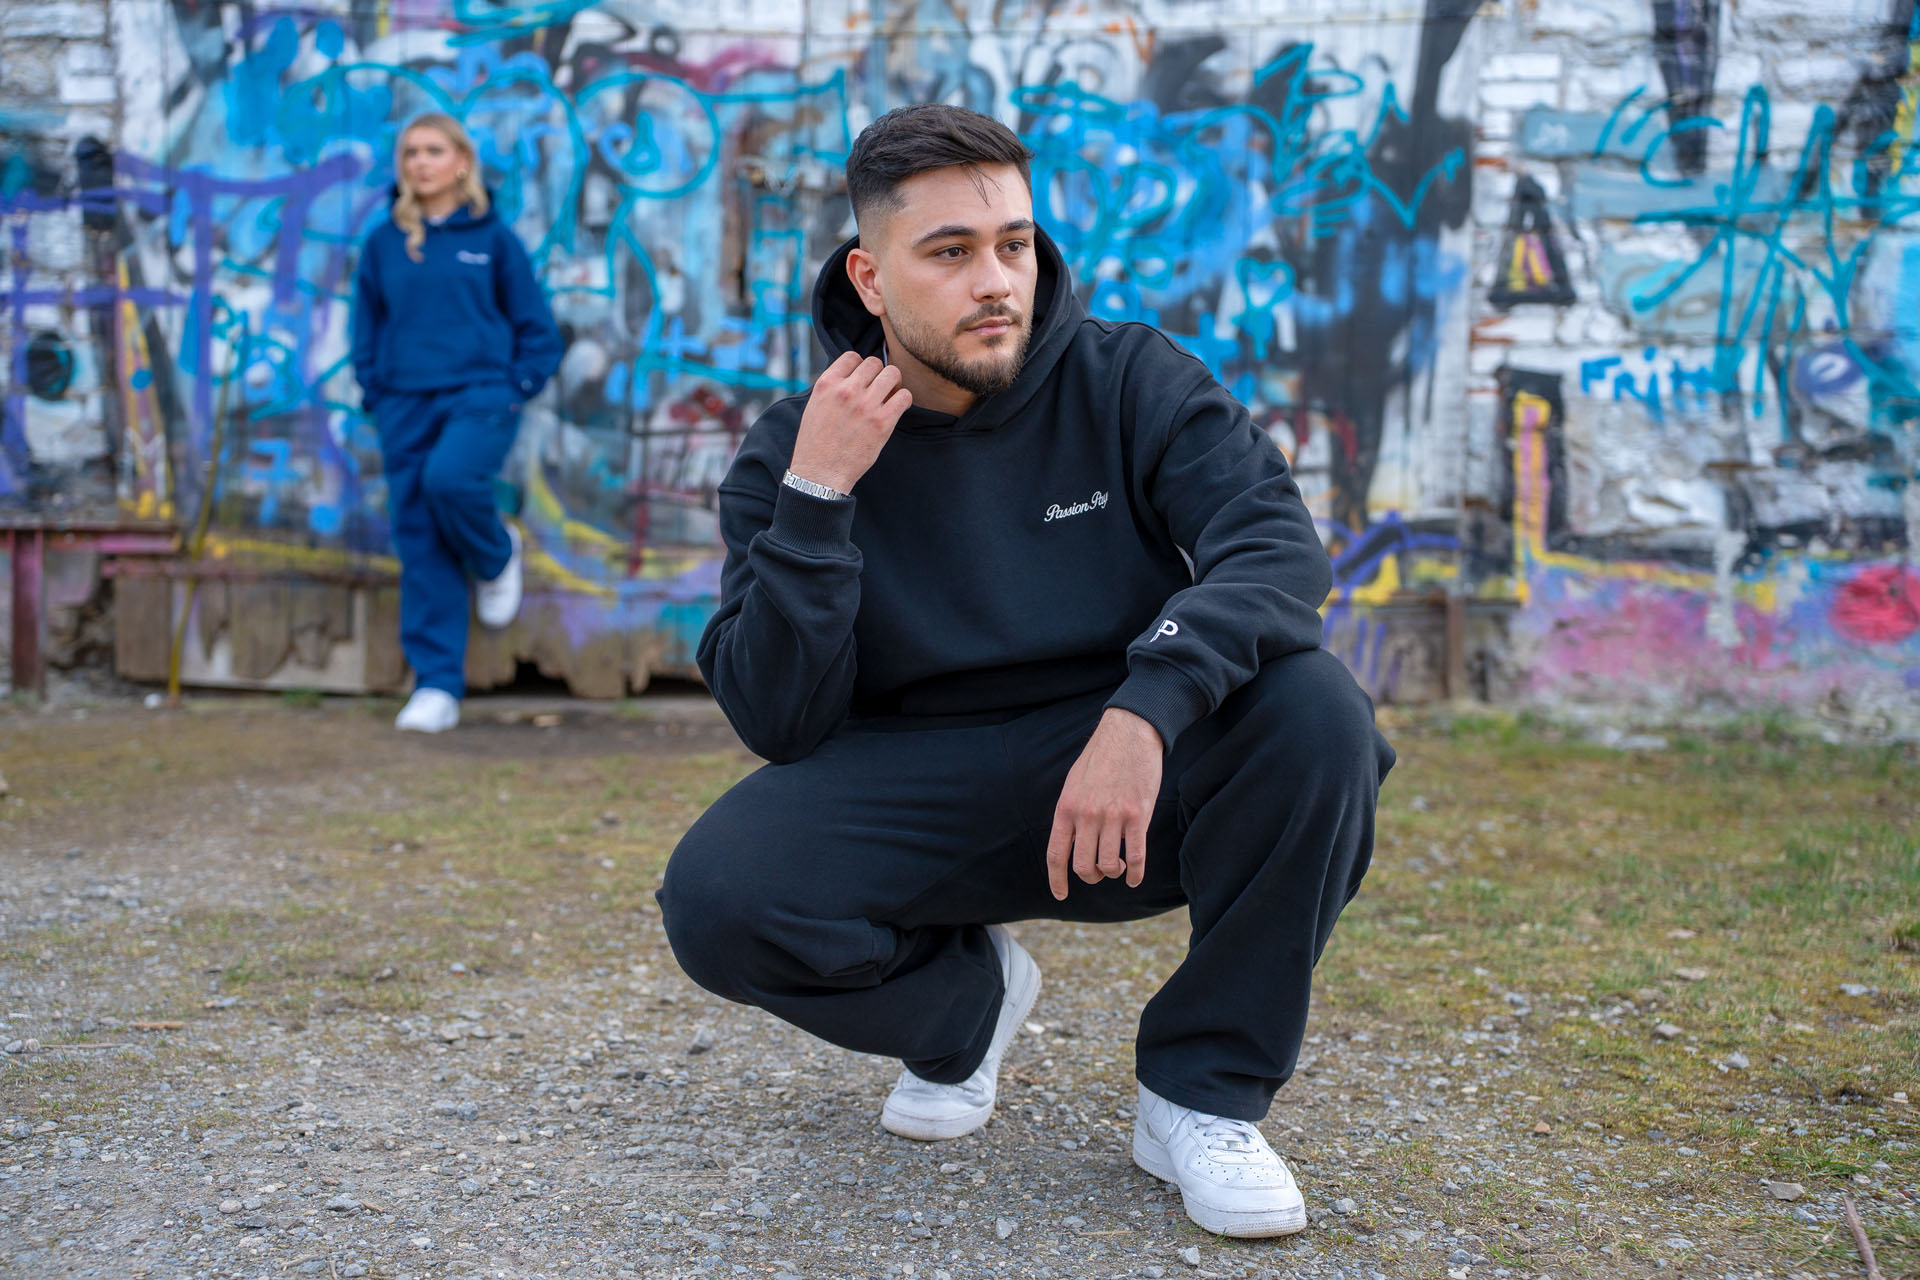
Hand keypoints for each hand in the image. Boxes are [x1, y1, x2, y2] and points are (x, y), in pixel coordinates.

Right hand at [787, 353, 911, 492]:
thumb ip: (833, 387)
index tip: (862, 380)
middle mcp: (846, 390)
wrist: (820, 473)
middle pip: (874, 363)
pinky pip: (904, 397)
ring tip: (888, 397)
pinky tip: (896, 409)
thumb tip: (854, 374)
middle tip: (877, 390)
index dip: (860, 367)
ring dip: (893, 384)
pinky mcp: (883, 422)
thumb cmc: (816, 443)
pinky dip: (903, 400)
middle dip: (878, 374)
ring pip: (892, 374)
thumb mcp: (815, 406)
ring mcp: (866, 405)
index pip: (852, 356)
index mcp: (827, 384)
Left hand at [1046, 708, 1163, 900]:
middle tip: (1099, 873)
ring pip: (1109, 866)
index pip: (1056, 854)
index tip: (1061, 894)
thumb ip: (1070, 812)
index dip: (1057, 880)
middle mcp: (1087, 815)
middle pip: (1083, 866)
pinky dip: (1135, 873)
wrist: (1129, 733)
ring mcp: (1113, 816)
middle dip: (1091, 877)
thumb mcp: (1074, 783)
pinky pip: (1136, 856)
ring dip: (1113, 873)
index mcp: (1066, 808)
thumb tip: (1070, 840)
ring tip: (1118, 867)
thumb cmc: (1101, 757)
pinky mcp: (1138, 815)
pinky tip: (1135, 878)